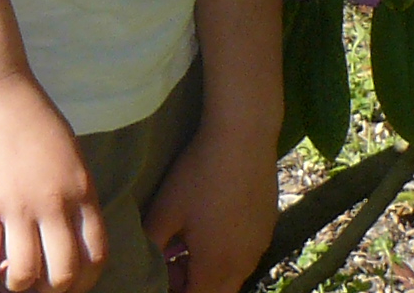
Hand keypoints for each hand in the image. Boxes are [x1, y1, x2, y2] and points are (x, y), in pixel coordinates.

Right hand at [0, 73, 106, 292]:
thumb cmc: (30, 113)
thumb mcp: (68, 152)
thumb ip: (71, 191)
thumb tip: (65, 229)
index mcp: (81, 189)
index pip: (97, 253)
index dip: (85, 279)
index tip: (69, 280)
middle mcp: (54, 202)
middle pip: (64, 273)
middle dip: (50, 290)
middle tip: (36, 283)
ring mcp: (18, 204)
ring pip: (24, 274)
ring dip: (15, 284)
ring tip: (6, 275)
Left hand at [142, 116, 276, 292]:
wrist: (243, 136)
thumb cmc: (199, 174)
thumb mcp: (165, 210)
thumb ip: (152, 244)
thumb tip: (145, 261)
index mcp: (216, 267)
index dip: (176, 292)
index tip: (161, 275)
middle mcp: (244, 263)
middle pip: (217, 292)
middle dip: (192, 284)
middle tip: (171, 262)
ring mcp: (260, 244)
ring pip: (233, 273)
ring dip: (210, 268)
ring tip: (188, 240)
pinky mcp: (268, 224)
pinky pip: (246, 252)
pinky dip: (227, 250)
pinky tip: (213, 220)